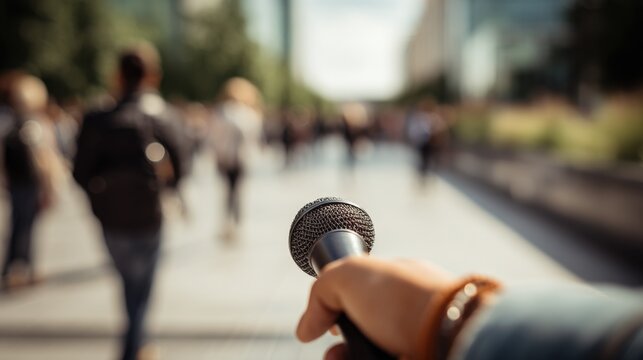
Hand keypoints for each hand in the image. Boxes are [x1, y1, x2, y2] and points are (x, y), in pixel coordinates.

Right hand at [296, 257, 453, 358]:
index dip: (340, 310)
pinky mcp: (421, 358)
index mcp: (401, 284)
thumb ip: (321, 292)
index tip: (328, 322)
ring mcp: (416, 343)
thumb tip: (306, 328)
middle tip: (335, 354)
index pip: (364, 297)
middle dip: (339, 349)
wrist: (448, 337)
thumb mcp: (349, 275)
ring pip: (373, 355)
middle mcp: (411, 315)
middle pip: (364, 335)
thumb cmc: (404, 301)